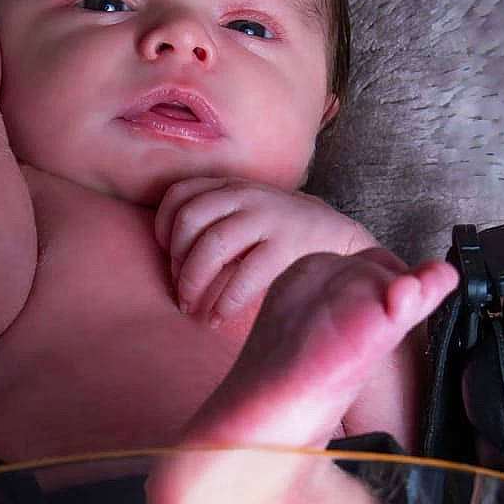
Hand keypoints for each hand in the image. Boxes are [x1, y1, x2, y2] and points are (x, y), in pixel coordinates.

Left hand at [154, 177, 377, 325]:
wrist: (340, 238)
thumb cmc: (281, 233)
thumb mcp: (248, 212)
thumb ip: (215, 220)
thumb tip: (172, 261)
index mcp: (232, 185)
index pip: (180, 196)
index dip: (164, 228)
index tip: (168, 258)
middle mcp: (246, 195)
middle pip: (189, 221)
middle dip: (177, 263)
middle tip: (180, 293)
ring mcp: (267, 218)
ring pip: (212, 246)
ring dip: (193, 282)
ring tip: (192, 308)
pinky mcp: (286, 246)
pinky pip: (244, 276)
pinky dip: (224, 302)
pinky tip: (219, 318)